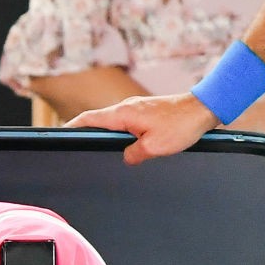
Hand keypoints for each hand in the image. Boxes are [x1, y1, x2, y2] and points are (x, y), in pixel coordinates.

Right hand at [67, 91, 217, 165]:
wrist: (204, 108)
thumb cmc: (181, 124)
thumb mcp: (154, 147)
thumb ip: (133, 154)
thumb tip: (126, 157)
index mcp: (123, 114)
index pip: (88, 119)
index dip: (72, 127)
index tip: (59, 135)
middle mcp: (127, 107)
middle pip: (98, 120)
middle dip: (86, 132)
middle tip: (77, 147)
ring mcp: (137, 107)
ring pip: (114, 122)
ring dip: (107, 134)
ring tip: (102, 149)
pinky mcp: (147, 110)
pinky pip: (127, 122)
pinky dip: (121, 132)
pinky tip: (126, 143)